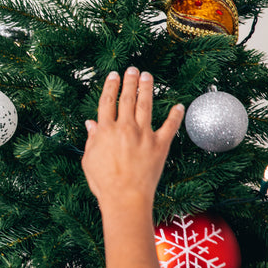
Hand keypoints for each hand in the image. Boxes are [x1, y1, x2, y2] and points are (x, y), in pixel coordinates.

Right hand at [81, 67, 183, 210]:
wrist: (125, 197)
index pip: (107, 102)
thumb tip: (91, 124)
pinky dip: (175, 116)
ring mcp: (143, 135)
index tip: (114, 75)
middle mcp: (124, 128)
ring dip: (147, 89)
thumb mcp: (89, 160)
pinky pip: (170, 127)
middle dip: (130, 81)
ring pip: (145, 105)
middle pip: (127, 99)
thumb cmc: (104, 183)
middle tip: (133, 69)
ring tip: (148, 76)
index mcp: (105, 131)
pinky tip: (179, 105)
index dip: (110, 87)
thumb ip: (91, 139)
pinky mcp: (160, 145)